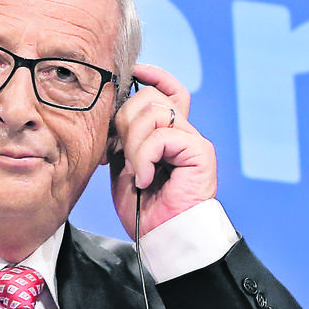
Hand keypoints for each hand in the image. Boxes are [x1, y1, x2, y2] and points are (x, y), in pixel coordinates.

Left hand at [109, 64, 217, 238]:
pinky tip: (146, 178)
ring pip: (154, 112)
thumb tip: (109, 109)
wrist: (162, 236)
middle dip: (124, 123)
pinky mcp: (199, 152)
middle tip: (119, 154)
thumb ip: (123, 136)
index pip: (167, 89)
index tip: (134, 72)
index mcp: (168, 132)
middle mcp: (184, 131)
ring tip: (136, 171)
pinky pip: (162, 136)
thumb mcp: (124, 163)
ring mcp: (193, 140)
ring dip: (133, 143)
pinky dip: (145, 157)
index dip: (151, 76)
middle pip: (150, 97)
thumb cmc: (144, 207)